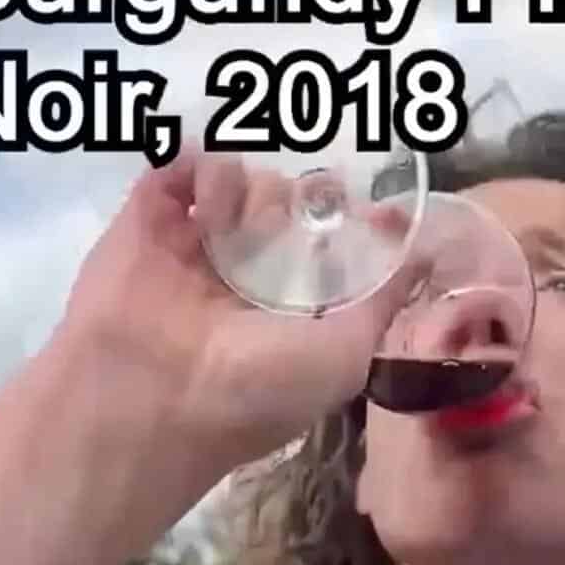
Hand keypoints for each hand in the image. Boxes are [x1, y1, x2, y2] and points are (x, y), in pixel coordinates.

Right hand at [46, 149, 415, 478]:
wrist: (150, 398)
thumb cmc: (258, 389)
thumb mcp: (348, 355)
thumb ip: (384, 300)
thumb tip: (417, 250)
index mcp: (294, 310)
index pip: (330, 244)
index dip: (350, 220)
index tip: (371, 210)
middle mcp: (248, 275)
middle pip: (290, 203)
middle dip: (303, 200)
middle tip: (301, 218)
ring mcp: (196, 245)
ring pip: (244, 179)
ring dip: (253, 191)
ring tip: (237, 233)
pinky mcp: (147, 221)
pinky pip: (181, 167)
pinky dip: (198, 166)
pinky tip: (207, 198)